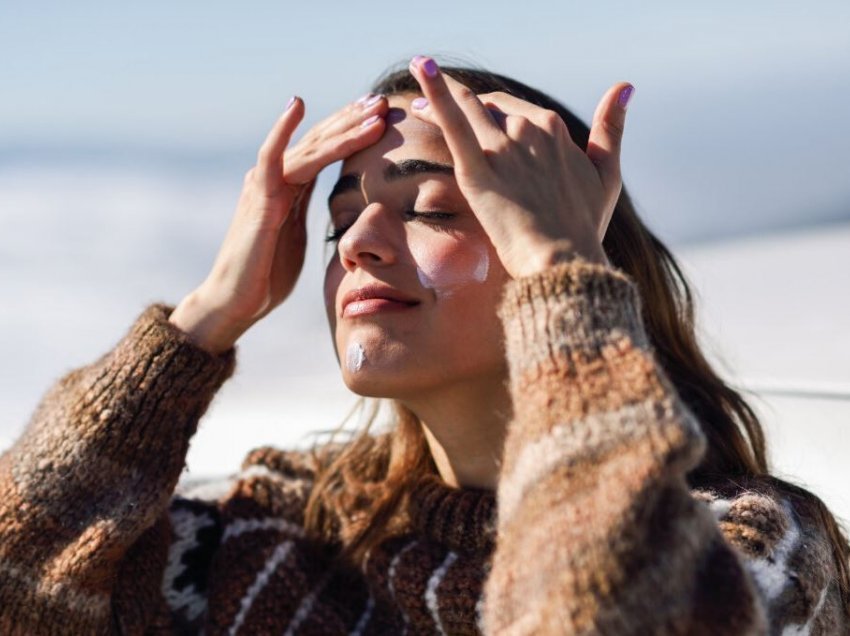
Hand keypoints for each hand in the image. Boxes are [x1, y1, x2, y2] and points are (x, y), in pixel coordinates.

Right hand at [170, 94, 388, 352]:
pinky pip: (271, 158)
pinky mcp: (258, 199)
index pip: (326, 150)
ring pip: (309, 147)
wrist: (236, 301)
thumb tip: (334, 211)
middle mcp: (276, 178)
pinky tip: (297, 105)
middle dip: (353, 119)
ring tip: (371, 109)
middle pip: (320, 140)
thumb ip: (308, 214)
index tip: (381, 115)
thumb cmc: (266, 275)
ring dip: (342, 127)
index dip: (352, 131)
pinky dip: (283, 130)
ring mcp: (265, 185)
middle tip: (383, 100)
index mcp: (290, 188)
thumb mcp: (297, 237)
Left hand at [407, 56, 632, 277]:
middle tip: (430, 104)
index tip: (475, 114)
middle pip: (487, 108)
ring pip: (466, 108)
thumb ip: (611, 128)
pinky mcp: (477, 170)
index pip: (514, 110)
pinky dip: (436, 93)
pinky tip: (421, 68)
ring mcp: (502, 148)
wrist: (563, 260)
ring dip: (439, 93)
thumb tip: (625, 86)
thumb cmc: (584, 226)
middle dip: (462, 104)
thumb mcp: (606, 174)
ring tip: (418, 86)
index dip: (491, 110)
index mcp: (554, 129)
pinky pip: (453, 122)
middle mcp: (528, 130)